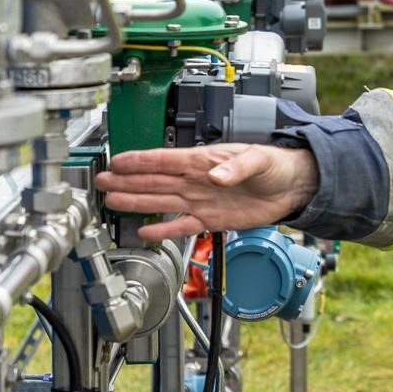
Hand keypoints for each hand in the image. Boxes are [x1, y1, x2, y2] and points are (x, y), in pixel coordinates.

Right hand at [94, 144, 318, 242]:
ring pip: (162, 202)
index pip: (164, 160)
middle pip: (154, 181)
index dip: (139, 162)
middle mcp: (197, 181)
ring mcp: (201, 200)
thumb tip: (216, 176)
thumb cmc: (275, 165)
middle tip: (101, 181)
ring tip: (112, 200)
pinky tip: (145, 231)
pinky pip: (182, 225)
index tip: (116, 161)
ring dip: (137, 202)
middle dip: (127, 181)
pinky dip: (164, 230)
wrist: (291, 187)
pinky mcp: (211, 219)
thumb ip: (236, 167)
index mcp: (203, 161)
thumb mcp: (258, 160)